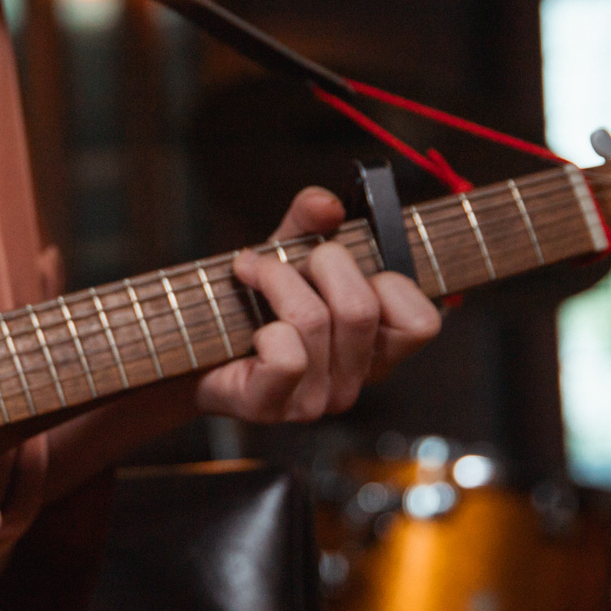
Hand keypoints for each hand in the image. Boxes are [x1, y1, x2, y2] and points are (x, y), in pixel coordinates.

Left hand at [191, 187, 441, 424]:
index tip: (346, 266)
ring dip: (276, 279)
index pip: (422, 323)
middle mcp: (353, 382)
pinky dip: (263, 325)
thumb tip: (326, 204)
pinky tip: (248, 327)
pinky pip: (287, 357)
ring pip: (315, 321)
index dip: (390, 282)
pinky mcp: (271, 406)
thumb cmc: (249, 302)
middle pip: (361, 309)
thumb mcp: (287, 251)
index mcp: (374, 350)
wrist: (188, 345)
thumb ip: (310, 222)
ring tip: (251, 271)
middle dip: (320, 261)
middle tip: (286, 257)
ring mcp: (314, 401)